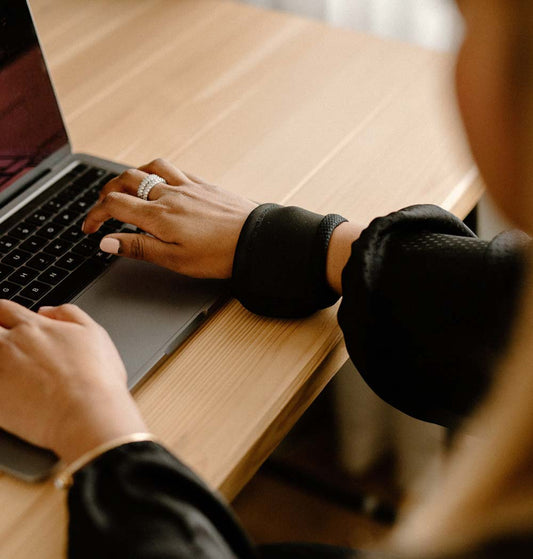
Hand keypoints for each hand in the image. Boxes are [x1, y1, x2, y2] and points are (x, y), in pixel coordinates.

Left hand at [0, 301, 145, 463]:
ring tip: (9, 365)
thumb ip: (69, 314)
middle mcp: (11, 345)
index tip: (5, 320)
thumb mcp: (94, 333)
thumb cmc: (97, 379)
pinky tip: (9, 389)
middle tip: (4, 342)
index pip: (3, 308)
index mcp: (34, 327)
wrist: (88, 415)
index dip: (2, 313)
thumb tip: (47, 311)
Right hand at [83, 159, 257, 278]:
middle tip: (102, 206)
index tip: (88, 228)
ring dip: (132, 175)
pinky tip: (162, 181)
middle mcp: (170, 195)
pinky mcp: (204, 185)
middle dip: (107, 190)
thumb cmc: (218, 255)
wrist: (256, 239)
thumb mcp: (175, 260)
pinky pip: (175, 169)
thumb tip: (107, 242)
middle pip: (127, 180)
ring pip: (150, 168)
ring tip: (127, 188)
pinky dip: (159, 171)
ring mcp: (188, 186)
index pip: (114, 205)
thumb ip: (139, 248)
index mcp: (159, 216)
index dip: (95, 215)